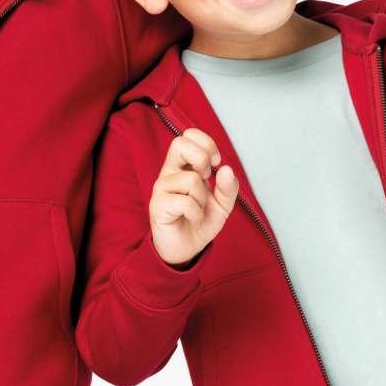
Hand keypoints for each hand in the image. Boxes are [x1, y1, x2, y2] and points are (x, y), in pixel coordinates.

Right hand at [150, 128, 238, 266]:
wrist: (187, 249)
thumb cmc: (200, 222)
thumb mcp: (223, 204)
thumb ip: (228, 187)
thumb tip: (225, 169)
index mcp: (182, 166)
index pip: (188, 136)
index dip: (206, 144)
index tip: (215, 164)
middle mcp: (169, 173)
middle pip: (179, 143)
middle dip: (202, 158)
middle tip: (206, 178)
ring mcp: (161, 189)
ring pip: (191, 179)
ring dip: (202, 198)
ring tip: (197, 209)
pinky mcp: (157, 206)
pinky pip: (185, 202)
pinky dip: (196, 213)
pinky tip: (191, 218)